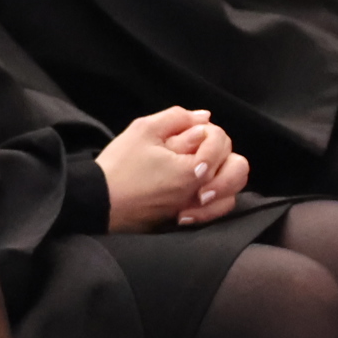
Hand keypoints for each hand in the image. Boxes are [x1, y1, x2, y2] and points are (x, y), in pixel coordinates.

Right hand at [96, 108, 244, 230]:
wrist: (100, 201)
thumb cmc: (120, 165)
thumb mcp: (143, 129)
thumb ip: (177, 118)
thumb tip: (204, 118)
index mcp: (194, 169)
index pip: (219, 140)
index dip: (203, 131)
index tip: (180, 135)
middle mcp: (200, 192)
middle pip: (237, 168)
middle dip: (221, 153)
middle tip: (198, 149)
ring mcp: (195, 208)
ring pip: (231, 192)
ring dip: (222, 176)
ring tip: (200, 168)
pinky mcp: (186, 220)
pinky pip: (216, 211)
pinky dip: (214, 199)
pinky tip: (197, 191)